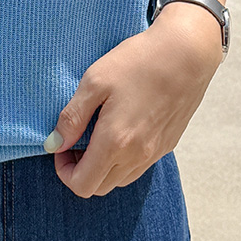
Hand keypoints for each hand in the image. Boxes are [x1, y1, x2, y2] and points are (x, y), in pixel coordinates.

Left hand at [44, 4, 222, 197]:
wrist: (187, 53)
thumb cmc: (137, 62)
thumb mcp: (94, 82)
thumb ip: (72, 118)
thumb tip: (54, 143)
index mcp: (115, 142)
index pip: (82, 185)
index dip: (64, 171)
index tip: (62, 145)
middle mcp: (137, 155)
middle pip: (100, 188)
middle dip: (81, 171)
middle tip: (77, 140)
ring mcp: (155, 152)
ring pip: (120, 180)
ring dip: (102, 167)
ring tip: (97, 134)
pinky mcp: (168, 144)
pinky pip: (139, 166)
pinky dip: (122, 159)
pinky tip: (121, 129)